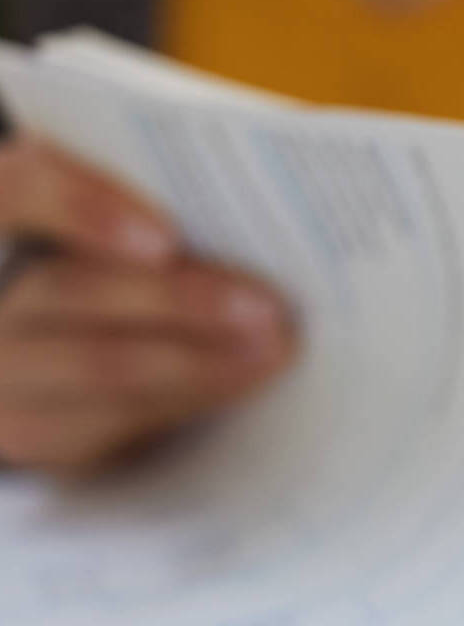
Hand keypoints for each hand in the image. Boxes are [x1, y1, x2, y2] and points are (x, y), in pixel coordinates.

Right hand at [0, 136, 293, 469]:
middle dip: (182, 300)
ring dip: (200, 360)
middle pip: (72, 290)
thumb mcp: (108, 229)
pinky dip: (188, 398)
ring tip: (274, 350)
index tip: (166, 238)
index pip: (16, 192)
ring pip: (98, 366)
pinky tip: (243, 383)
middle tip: (269, 308)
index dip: (82, 206)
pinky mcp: (37, 433)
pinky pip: (112, 424)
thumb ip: (152, 207)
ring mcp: (4, 375)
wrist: (45, 362)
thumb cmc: (101, 265)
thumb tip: (256, 207)